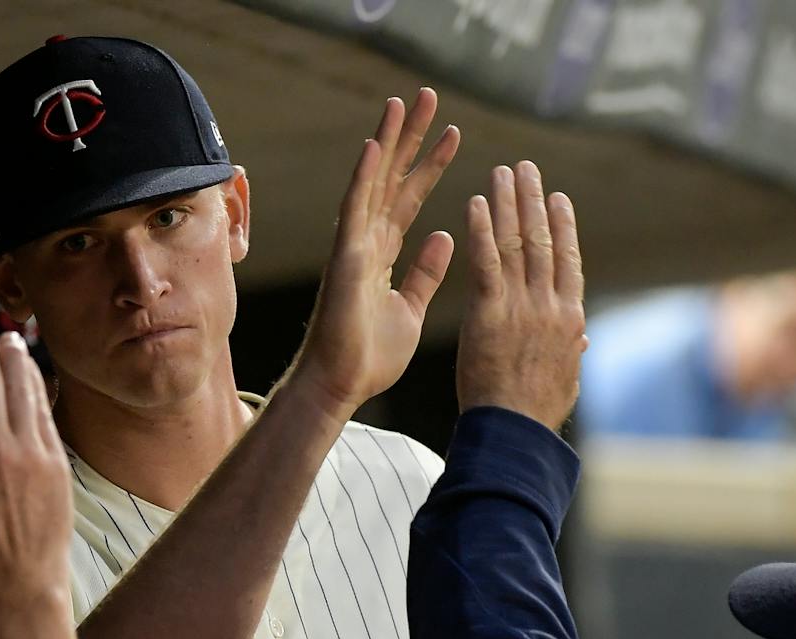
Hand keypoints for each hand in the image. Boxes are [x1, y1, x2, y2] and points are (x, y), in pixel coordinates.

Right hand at [289, 90, 459, 420]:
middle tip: (428, 96)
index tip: (453, 134)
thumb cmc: (370, 358)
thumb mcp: (411, 308)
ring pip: (373, 182)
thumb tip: (445, 235)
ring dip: (389, 141)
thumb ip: (426, 272)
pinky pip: (355, 209)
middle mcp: (367, 243)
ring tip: (403, 102)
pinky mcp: (346, 258)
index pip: (410, 199)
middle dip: (410, 138)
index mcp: (384, 255)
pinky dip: (364, 176)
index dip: (431, 166)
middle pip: (391, 179)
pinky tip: (376, 145)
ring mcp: (354, 247)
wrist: (342, 385)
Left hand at [456, 162, 585, 430]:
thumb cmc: (534, 414)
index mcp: (570, 319)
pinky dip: (481, 231)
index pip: (567, 261)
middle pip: (543, 241)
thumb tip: (581, 338)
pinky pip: (485, 263)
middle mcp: (550, 305)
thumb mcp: (564, 380)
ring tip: (501, 172)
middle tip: (526, 168)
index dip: (562, 226)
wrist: (513, 431)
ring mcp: (521, 307)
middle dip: (534, 201)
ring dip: (509, 203)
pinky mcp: (489, 313)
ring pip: (517, 243)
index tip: (557, 198)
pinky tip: (475, 203)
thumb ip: (571, 352)